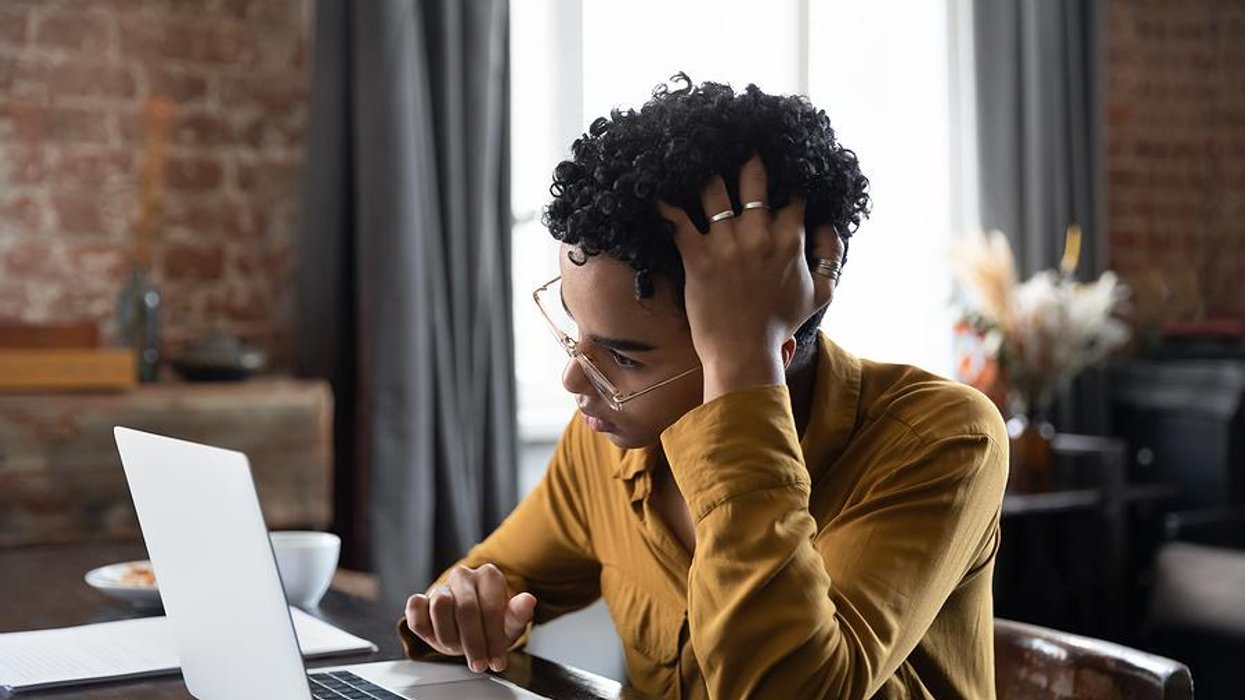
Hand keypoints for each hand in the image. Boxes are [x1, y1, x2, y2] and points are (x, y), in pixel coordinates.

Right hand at [404, 564, 536, 673]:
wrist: (469, 627)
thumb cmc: (491, 624)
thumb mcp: (510, 624)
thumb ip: (519, 614)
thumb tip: (529, 600)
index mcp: (489, 576)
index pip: (491, 607)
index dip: (493, 637)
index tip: (497, 660)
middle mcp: (464, 575)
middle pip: (466, 608)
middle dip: (473, 642)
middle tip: (479, 663)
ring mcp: (441, 585)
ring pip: (440, 606)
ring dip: (448, 635)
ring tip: (457, 647)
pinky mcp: (421, 598)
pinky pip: (416, 608)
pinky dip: (423, 624)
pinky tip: (435, 635)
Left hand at [659, 155, 841, 401]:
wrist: (744, 351)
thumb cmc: (781, 325)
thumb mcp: (822, 293)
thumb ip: (831, 255)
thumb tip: (828, 224)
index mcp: (789, 239)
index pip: (791, 196)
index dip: (787, 181)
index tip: (780, 171)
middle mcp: (757, 234)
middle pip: (753, 179)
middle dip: (748, 159)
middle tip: (740, 147)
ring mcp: (725, 243)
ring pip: (714, 191)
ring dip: (708, 175)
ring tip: (698, 159)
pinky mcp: (696, 256)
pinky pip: (678, 220)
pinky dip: (667, 204)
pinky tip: (657, 189)